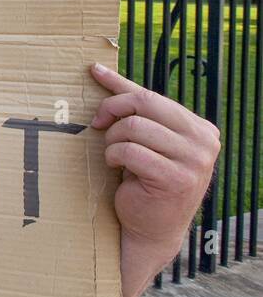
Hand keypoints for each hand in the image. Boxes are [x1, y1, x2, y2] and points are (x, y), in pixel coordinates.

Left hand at [89, 62, 219, 296]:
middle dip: (112, 112)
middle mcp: (204, 143)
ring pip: (134, 128)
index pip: (151, 96)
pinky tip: (117, 168)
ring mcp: (195, 162)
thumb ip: (130, 105)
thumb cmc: (144, 178)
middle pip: (144, 105)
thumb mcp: (146, 138)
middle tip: (98, 125)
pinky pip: (130, 151)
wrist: (152, 227)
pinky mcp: (175, 179)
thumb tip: (97, 69)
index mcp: (201, 128)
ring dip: (113, 140)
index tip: (93, 81)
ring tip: (114, 155)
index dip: (117, 95)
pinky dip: (114, 156)